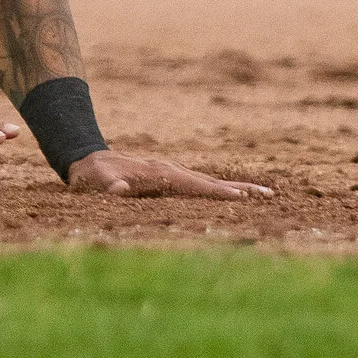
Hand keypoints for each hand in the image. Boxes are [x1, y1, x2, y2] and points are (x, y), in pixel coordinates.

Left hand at [66, 150, 271, 199]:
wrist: (87, 159)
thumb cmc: (91, 175)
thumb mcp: (93, 182)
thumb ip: (105, 186)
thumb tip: (117, 190)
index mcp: (158, 173)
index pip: (192, 184)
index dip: (214, 192)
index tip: (239, 197)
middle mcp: (169, 170)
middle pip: (209, 181)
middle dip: (238, 188)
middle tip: (269, 195)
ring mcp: (171, 172)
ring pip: (207, 181)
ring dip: (234, 188)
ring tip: (263, 195)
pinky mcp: (170, 177)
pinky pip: (199, 184)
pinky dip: (219, 189)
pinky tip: (233, 196)